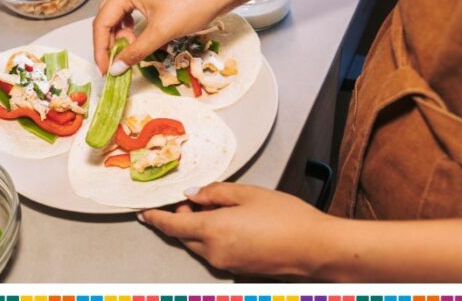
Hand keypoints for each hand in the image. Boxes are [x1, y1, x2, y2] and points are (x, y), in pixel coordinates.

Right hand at [93, 0, 232, 74]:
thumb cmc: (194, 5)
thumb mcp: (162, 32)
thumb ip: (136, 51)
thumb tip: (116, 68)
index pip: (102, 22)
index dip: (101, 49)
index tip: (105, 69)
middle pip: (107, 18)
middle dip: (109, 43)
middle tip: (114, 65)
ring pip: (118, 16)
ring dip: (120, 36)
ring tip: (128, 51)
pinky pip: (131, 12)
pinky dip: (130, 28)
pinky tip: (137, 38)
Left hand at [140, 182, 334, 278]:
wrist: (316, 248)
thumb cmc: (287, 217)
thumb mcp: (248, 193)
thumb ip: (214, 193)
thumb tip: (192, 195)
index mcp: (212, 230)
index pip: (172, 225)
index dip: (155, 218)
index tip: (144, 213)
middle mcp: (213, 252)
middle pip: (183, 235)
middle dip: (181, 217)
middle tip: (194, 199)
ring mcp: (225, 264)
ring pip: (198, 244)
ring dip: (198, 228)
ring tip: (217, 208)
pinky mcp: (237, 269)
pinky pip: (214, 251)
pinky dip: (212, 237)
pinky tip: (230, 224)